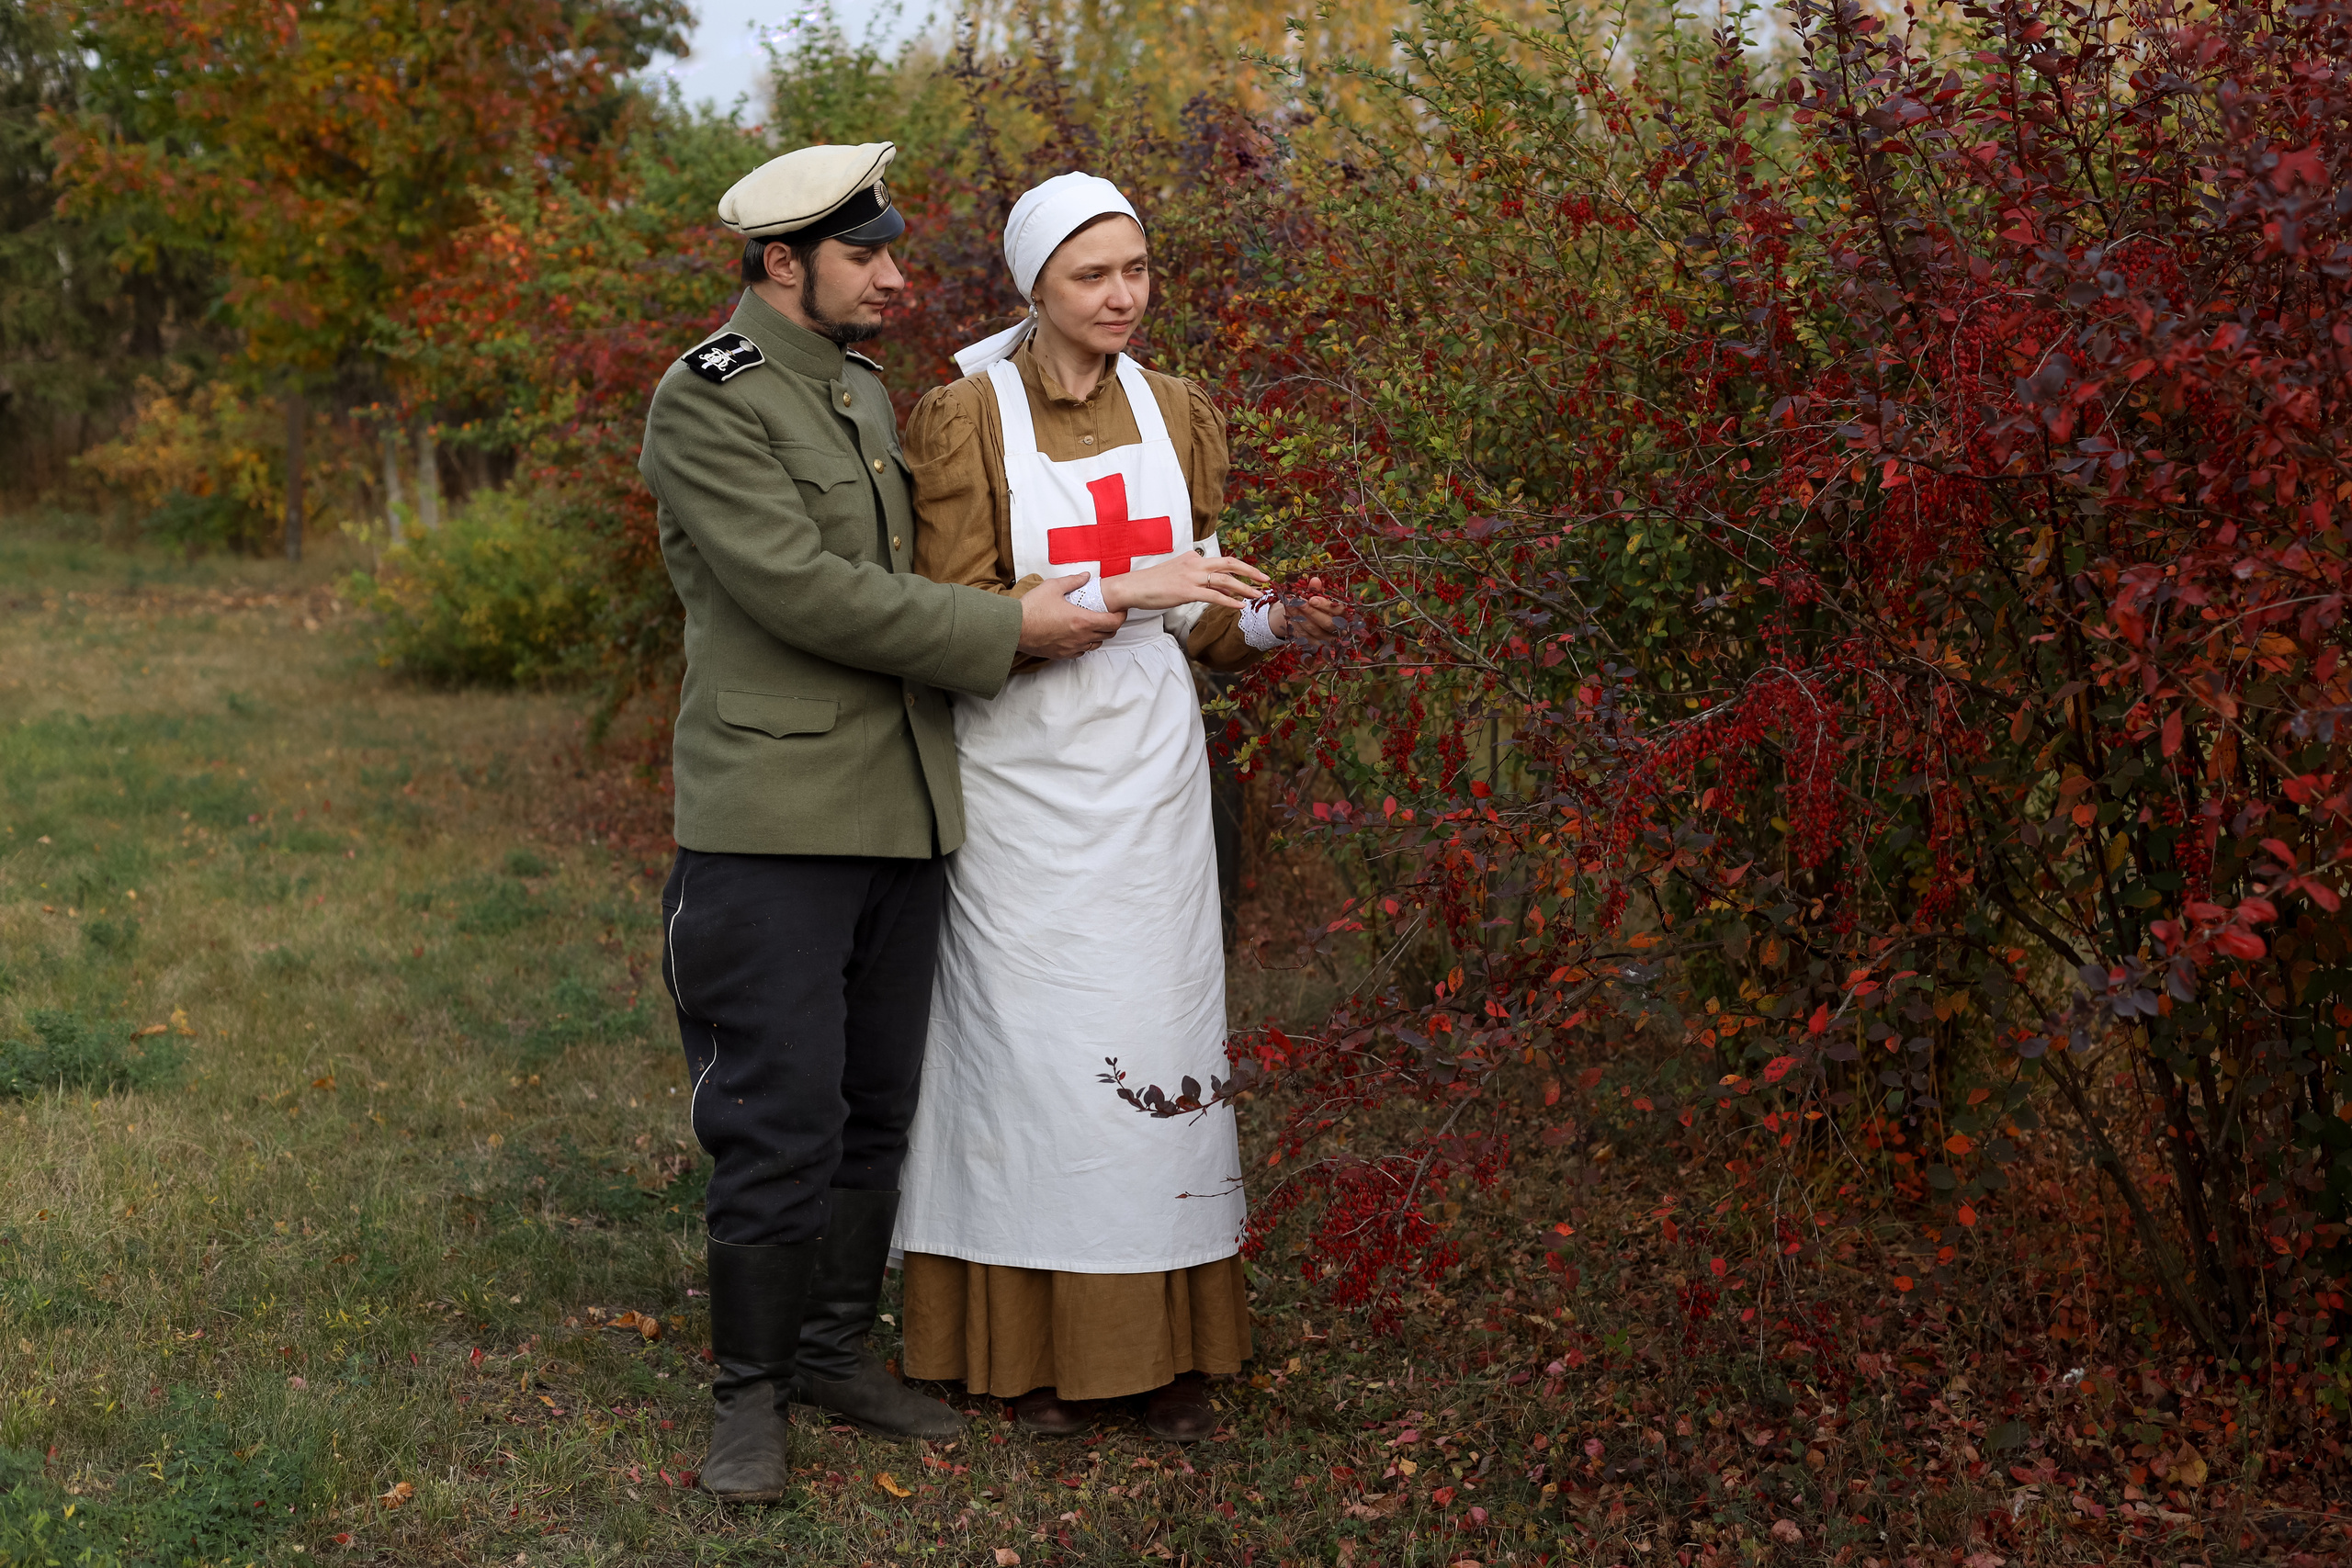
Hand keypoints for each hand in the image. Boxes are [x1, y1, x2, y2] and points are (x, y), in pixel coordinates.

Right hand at [1017, 572, 1124, 659]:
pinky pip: (1081, 652)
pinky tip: (1078, 635)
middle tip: (1108, 615)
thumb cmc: (1032, 608)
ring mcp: (1072, 648)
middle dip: (1112, 625)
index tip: (1120, 611)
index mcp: (1082, 620)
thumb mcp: (1053, 587)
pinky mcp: (1062, 654)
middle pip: (1108, 635)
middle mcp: (1080, 637)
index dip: (1121, 616)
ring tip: (1092, 624)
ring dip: (1098, 635)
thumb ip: (1074, 581)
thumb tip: (1087, 576)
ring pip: (1095, 644)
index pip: (1113, 622)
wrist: (1014, 628)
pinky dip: (1084, 644)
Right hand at [1102, 550, 1270, 613]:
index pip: (1222, 562)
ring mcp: (1191, 577)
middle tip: (1266, 580)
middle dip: (1251, 571)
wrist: (1132, 587)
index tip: (1254, 576)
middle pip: (1230, 563)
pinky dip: (1230, 601)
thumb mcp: (1179, 575)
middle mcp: (1195, 563)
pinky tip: (1240, 606)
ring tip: (1259, 596)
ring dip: (1245, 588)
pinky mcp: (1186, 591)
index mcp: (1194, 558)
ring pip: (1226, 579)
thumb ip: (1200, 579)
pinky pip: (1214, 596)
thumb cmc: (1153, 583)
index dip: (1241, 569)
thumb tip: (1222, 587)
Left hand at [1269, 576, 1343, 646]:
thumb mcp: (1315, 595)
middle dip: (1311, 612)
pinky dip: (1295, 624)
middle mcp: (1339, 629)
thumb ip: (1316, 589)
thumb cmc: (1314, 605)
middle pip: (1328, 623)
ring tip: (1289, 604)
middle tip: (1298, 602)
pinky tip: (1288, 613)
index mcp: (1343, 615)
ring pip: (1314, 630)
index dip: (1326, 606)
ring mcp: (1327, 639)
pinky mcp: (1315, 645)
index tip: (1312, 599)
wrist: (1304, 618)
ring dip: (1300, 616)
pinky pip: (1305, 636)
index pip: (1339, 611)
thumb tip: (1315, 581)